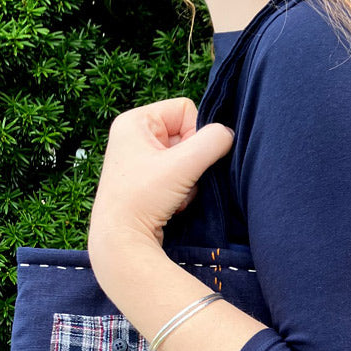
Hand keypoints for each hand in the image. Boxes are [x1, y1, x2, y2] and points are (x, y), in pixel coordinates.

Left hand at [88, 97, 233, 251]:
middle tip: (179, 180)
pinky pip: (177, 175)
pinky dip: (181, 189)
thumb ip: (212, 143)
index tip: (185, 160)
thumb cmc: (141, 199)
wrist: (121, 241)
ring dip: (188, 178)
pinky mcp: (145, 181)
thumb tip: (228, 135)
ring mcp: (138, 159)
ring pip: (185, 157)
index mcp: (134, 121)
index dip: (195, 133)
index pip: (184, 109)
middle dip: (191, 160)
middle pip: (186, 134)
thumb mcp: (183, 165)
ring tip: (173, 194)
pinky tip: (170, 203)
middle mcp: (133, 136)